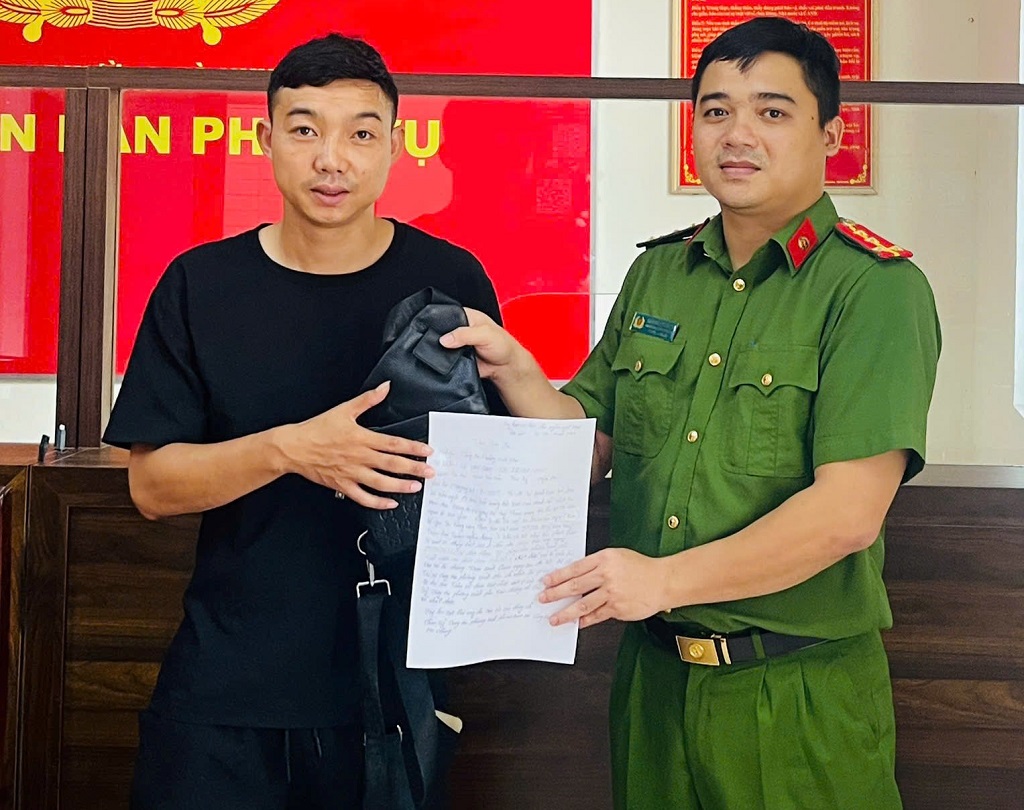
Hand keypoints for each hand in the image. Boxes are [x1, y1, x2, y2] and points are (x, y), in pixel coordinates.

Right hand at [278, 381, 433, 508]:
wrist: (294, 447)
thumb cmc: (317, 429)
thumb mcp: (344, 410)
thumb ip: (368, 399)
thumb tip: (385, 387)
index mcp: (362, 438)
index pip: (393, 443)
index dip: (413, 448)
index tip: (428, 451)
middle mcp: (359, 457)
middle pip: (391, 464)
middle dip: (413, 468)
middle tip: (430, 472)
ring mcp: (351, 473)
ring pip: (380, 483)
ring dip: (400, 486)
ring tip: (416, 487)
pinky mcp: (342, 486)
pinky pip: (363, 498)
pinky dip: (378, 503)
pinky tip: (390, 504)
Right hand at [439, 308, 527, 381]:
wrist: (506, 368)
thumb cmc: (503, 346)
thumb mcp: (486, 334)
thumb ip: (465, 334)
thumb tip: (445, 339)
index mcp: (467, 316)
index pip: (447, 313)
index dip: (439, 320)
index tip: (433, 328)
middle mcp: (460, 328)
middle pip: (441, 330)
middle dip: (440, 337)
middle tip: (444, 344)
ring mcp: (457, 344)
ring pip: (441, 346)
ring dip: (442, 351)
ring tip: (450, 354)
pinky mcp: (456, 358)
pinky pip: (445, 359)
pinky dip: (445, 361)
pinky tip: (449, 362)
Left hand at [539, 548, 669, 628]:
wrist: (663, 581)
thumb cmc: (640, 567)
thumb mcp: (617, 556)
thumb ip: (597, 564)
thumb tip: (576, 576)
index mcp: (604, 559)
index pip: (575, 568)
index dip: (558, 576)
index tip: (546, 581)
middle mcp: (607, 576)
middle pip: (575, 586)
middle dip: (555, 593)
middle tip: (543, 598)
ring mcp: (612, 593)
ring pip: (583, 604)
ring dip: (566, 612)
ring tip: (554, 618)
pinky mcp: (618, 609)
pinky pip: (597, 615)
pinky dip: (585, 620)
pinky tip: (577, 622)